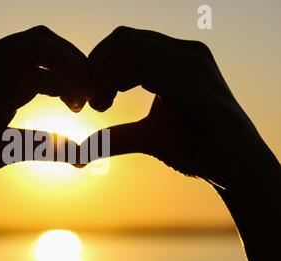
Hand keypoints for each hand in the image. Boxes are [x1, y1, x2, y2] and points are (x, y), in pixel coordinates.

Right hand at [0, 26, 89, 260]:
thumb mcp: (9, 146)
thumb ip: (42, 143)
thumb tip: (80, 153)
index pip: (34, 48)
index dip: (65, 65)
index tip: (81, 95)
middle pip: (41, 37)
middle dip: (74, 59)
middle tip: (92, 91)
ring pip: (40, 45)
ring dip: (72, 67)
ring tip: (85, 100)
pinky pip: (35, 69)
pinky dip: (63, 82)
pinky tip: (73, 106)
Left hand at [83, 26, 279, 260]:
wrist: (234, 169)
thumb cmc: (194, 148)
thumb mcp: (146, 139)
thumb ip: (116, 137)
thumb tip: (78, 154)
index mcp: (174, 60)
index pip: (125, 39)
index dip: (97, 61)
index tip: (86, 95)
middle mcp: (186, 54)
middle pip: (126, 38)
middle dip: (97, 66)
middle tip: (89, 100)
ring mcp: (196, 66)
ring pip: (135, 48)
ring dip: (106, 75)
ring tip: (99, 106)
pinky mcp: (201, 86)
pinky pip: (153, 68)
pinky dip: (119, 82)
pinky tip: (109, 105)